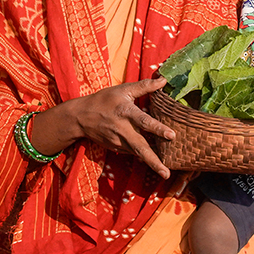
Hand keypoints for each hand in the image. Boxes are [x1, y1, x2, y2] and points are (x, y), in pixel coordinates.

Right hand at [57, 77, 174, 178]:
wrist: (81, 117)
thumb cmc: (104, 100)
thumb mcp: (123, 90)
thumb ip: (145, 86)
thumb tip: (164, 80)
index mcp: (125, 112)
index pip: (144, 121)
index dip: (157, 128)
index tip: (172, 135)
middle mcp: (122, 129)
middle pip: (140, 147)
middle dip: (153, 161)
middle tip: (166, 173)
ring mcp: (118, 142)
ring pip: (137, 153)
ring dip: (151, 163)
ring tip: (164, 173)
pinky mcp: (116, 148)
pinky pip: (133, 152)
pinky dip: (143, 157)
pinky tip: (155, 162)